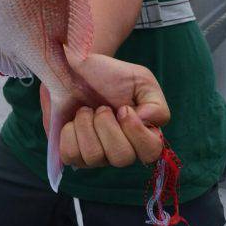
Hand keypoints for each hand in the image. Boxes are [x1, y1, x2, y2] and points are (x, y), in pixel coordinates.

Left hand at [40, 53, 169, 168]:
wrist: (74, 68)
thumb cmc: (108, 74)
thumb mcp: (141, 79)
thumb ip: (155, 103)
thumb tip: (147, 124)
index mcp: (141, 134)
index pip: (151, 151)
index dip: (136, 132)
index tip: (123, 108)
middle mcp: (120, 150)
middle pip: (121, 157)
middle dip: (106, 125)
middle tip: (101, 107)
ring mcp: (96, 156)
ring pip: (94, 156)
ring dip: (86, 125)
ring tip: (85, 110)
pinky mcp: (73, 153)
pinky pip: (71, 155)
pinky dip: (69, 132)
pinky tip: (72, 121)